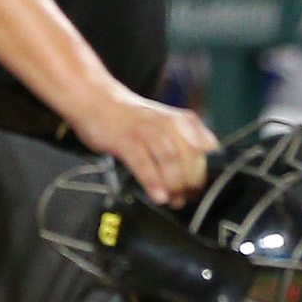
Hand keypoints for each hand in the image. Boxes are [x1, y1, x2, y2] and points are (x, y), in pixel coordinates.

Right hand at [68, 89, 215, 207]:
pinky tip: (158, 196)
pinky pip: (143, 163)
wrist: (96, 99)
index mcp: (182, 121)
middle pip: (190, 156)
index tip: (200, 189)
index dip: (205, 171)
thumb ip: (183, 143)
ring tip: (174, 201)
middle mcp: (168, 124)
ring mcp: (146, 131)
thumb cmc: (130, 118)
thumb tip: (195, 175)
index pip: (206, 148)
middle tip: (186, 199)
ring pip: (169, 160)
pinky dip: (153, 181)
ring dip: (174, 184)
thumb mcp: (165, 124)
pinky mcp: (125, 140)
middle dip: (191, 182)